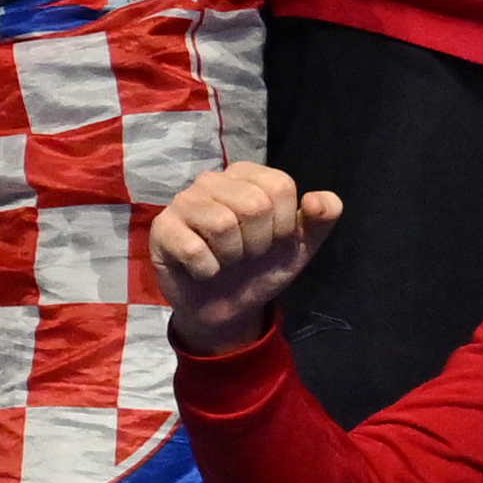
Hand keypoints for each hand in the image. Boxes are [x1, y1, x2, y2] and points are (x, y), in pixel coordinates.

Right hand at [146, 162, 337, 351]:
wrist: (227, 306)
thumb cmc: (262, 267)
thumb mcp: (300, 245)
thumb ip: (321, 219)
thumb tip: (315, 199)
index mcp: (249, 176)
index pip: (279, 185)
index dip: (284, 223)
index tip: (273, 240)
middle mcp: (213, 180)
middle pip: (253, 204)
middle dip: (259, 242)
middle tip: (247, 253)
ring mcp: (184, 202)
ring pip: (222, 224)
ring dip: (232, 256)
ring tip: (226, 260)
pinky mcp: (161, 229)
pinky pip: (194, 249)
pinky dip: (207, 270)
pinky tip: (204, 270)